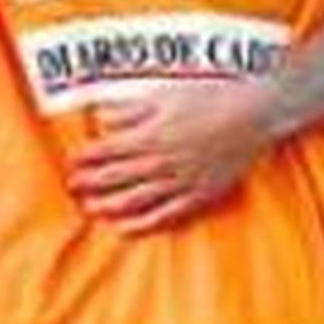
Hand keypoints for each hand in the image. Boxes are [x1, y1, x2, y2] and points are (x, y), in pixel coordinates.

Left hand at [68, 79, 280, 229]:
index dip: (85, 159)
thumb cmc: (210, 97)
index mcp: (149, 134)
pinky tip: (124, 229)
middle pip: (115, 176)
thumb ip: (131, 109)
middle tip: (72, 188)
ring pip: (134, 199)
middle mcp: (160, 161)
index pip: (106, 150)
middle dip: (90, 182)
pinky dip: (141, 224)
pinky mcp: (198, 194)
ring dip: (109, 205)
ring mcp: (179, 181)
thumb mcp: (164, 94)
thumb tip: (101, 118)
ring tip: (91, 208)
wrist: (253, 112)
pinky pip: (164, 215)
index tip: (71, 164)